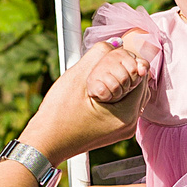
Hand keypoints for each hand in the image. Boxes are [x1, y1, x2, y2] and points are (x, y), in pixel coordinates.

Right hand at [23, 43, 141, 161]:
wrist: (44, 143)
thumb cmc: (57, 115)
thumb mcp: (77, 77)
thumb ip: (99, 54)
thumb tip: (116, 43)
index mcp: (127, 115)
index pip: (141, 77)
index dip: (128, 61)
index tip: (112, 57)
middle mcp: (129, 126)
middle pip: (139, 87)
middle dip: (126, 71)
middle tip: (103, 67)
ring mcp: (122, 130)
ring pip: (131, 96)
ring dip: (120, 81)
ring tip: (98, 78)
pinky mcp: (113, 131)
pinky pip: (123, 106)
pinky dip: (115, 94)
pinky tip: (98, 89)